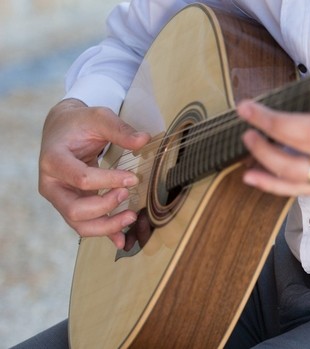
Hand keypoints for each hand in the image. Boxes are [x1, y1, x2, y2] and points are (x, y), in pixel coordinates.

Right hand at [38, 99, 149, 247]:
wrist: (63, 129)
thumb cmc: (79, 123)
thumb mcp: (98, 117)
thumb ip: (120, 129)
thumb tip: (144, 140)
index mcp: (53, 160)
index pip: (81, 178)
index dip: (109, 181)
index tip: (133, 178)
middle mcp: (51, 184)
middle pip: (74, 210)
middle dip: (105, 207)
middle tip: (128, 195)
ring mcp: (60, 198)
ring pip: (79, 224)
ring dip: (106, 226)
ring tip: (131, 216)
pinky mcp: (71, 204)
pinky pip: (86, 225)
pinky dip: (104, 233)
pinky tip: (122, 238)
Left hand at [238, 32, 309, 207]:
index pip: (307, 129)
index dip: (274, 120)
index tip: (251, 107)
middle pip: (296, 152)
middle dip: (264, 134)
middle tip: (247, 118)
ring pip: (294, 176)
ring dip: (264, 159)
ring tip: (249, 140)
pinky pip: (299, 191)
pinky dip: (272, 185)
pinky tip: (253, 176)